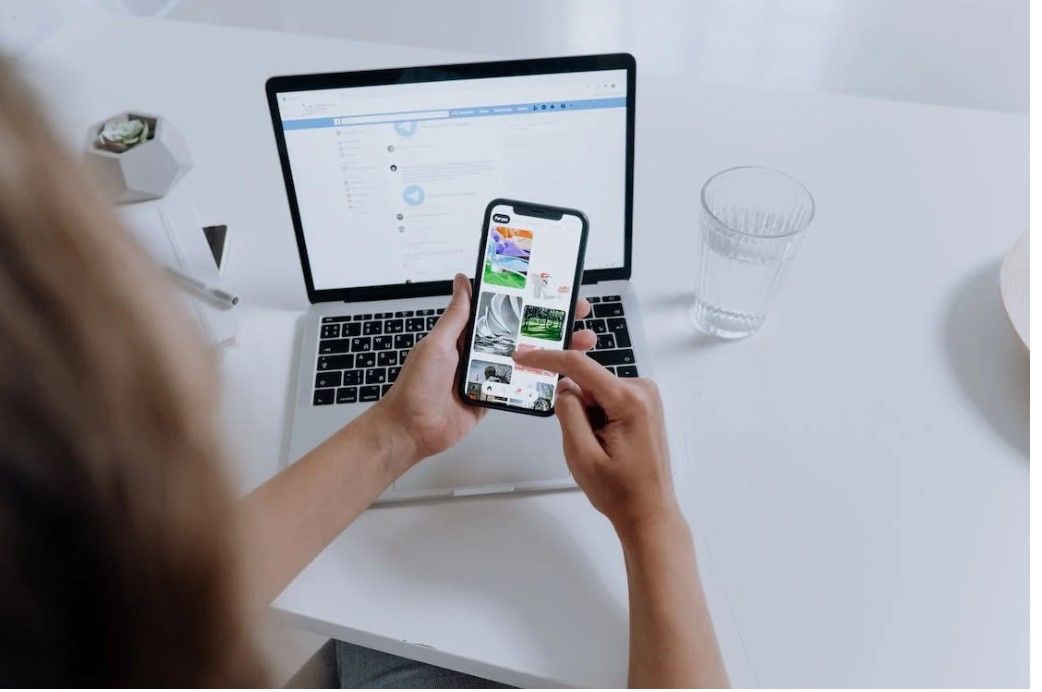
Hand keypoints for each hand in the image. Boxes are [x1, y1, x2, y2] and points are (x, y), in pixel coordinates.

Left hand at [373, 273, 595, 476]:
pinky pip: (521, 385)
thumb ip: (456, 316)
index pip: (503, 309)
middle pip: (522, 332)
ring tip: (580, 341)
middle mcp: (481, 351)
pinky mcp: (495, 396)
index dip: (527, 299)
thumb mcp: (437, 344)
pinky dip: (542, 379)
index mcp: (467, 333)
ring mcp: (490, 374)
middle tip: (578, 312)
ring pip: (528, 357)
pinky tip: (563, 372)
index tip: (550, 288)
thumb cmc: (416, 386)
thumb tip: (462, 280)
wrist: (412, 430)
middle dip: (551, 322)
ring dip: (554, 350)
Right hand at [510, 349, 680, 539]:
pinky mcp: (645, 405)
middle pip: (589, 382)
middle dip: (576, 406)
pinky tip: (608, 443)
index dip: (547, 358)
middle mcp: (643, 391)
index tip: (522, 355)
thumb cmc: (620, 491)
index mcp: (629, 400)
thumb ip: (568, 413)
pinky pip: (608, 399)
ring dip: (589, 415)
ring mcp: (647, 397)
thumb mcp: (581, 455)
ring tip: (601, 448)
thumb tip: (564, 386)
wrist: (649, 512)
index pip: (579, 366)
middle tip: (584, 443)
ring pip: (597, 392)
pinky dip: (599, 416)